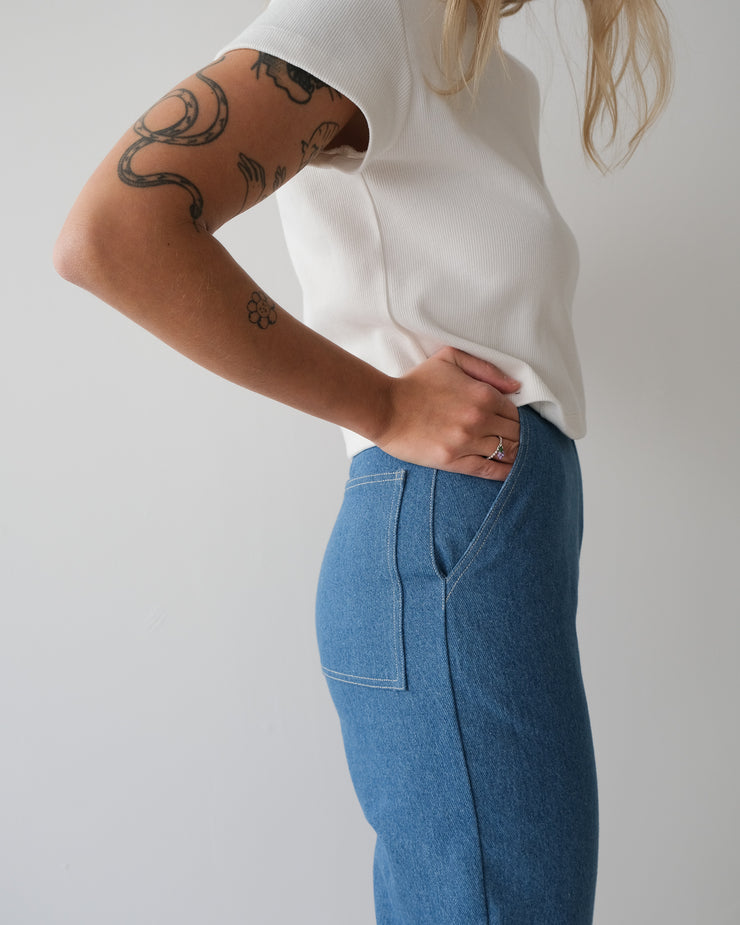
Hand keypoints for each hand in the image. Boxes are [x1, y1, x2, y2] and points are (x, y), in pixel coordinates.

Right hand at [376, 346, 520, 479]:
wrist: (384, 408)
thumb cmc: (415, 382)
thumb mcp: (450, 359)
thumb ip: (486, 369)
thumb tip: (515, 387)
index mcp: (482, 394)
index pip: (516, 413)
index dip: (519, 420)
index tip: (514, 425)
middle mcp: (479, 419)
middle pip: (516, 434)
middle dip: (519, 438)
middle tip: (518, 443)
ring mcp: (466, 441)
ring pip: (505, 452)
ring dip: (514, 455)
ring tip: (516, 458)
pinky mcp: (453, 460)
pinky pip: (488, 469)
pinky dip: (503, 472)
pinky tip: (509, 472)